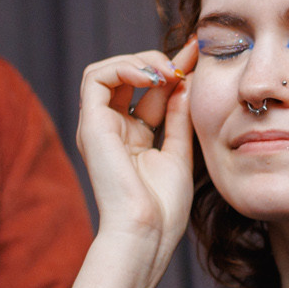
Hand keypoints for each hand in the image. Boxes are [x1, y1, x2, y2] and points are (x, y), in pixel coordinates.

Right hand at [75, 40, 198, 262]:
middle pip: (129, 77)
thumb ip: (178, 117)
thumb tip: (185, 82)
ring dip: (141, 61)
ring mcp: (98, 127)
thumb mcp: (179, 151)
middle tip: (189, 60)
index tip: (198, 55)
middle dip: (160, 61)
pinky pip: (96, 78)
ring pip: (107, 71)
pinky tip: (154, 77)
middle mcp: (112, 129)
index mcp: (133, 138)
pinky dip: (124, 67)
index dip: (173, 70)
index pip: (149, 92)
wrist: (147, 232)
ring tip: (170, 71)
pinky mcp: (90, 125)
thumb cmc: (163, 208)